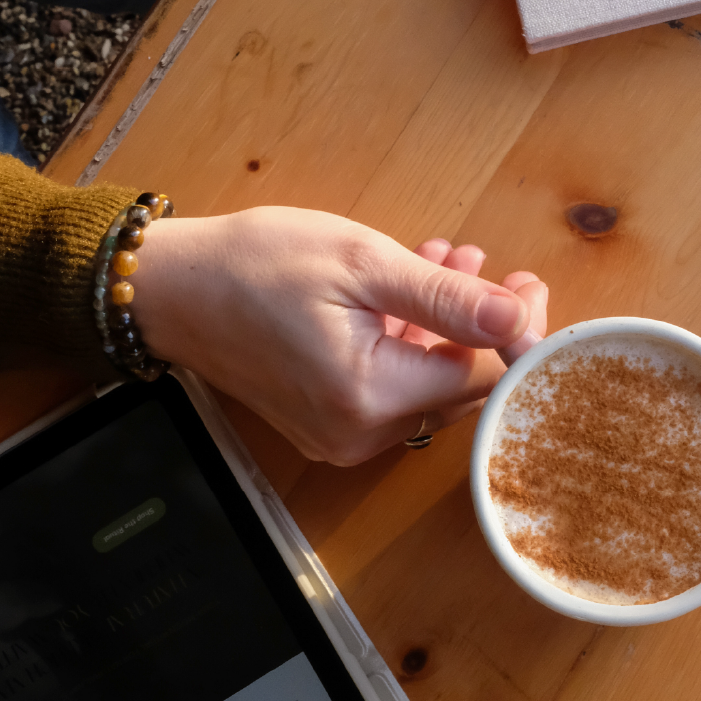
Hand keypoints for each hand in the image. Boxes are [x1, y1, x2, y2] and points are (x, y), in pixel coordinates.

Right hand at [132, 207, 547, 464]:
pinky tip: (414, 291)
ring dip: (447, 326)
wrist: (169, 288)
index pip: (482, 379)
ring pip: (426, 384)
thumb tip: (519, 320)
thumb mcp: (363, 263)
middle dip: (484, 326)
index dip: (516, 333)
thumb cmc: (257, 265)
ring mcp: (339, 436)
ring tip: (452, 263)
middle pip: (458, 389)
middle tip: (498, 270)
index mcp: (371, 398)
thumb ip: (447, 300)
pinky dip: (410, 342)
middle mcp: (359, 435)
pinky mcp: (325, 424)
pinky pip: (391, 387)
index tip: (530, 284)